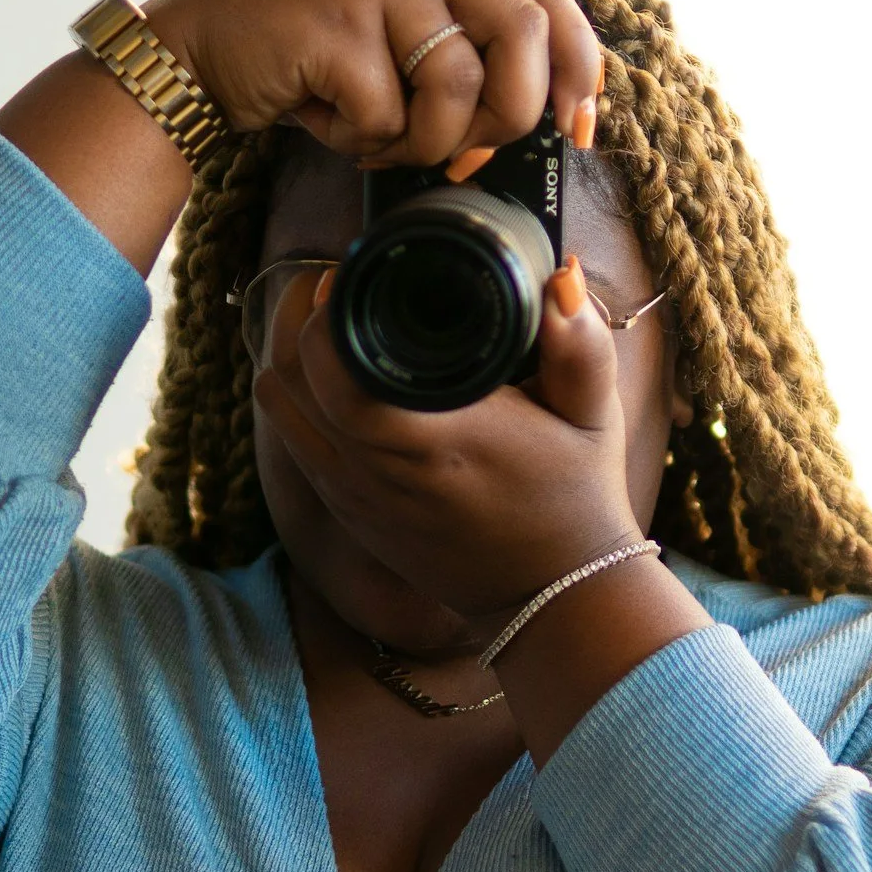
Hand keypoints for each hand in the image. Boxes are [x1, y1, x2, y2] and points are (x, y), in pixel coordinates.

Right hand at [145, 0, 605, 165]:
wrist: (199, 50)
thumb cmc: (308, 60)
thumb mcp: (397, 39)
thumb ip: (467, 54)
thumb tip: (546, 118)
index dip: (577, 68)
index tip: (576, 127)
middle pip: (523, 37)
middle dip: (505, 117)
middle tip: (460, 151)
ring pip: (457, 86)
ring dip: (421, 140)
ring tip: (374, 133)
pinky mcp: (333, 24)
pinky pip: (386, 115)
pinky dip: (360, 142)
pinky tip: (325, 119)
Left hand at [251, 250, 641, 626]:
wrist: (549, 595)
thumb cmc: (574, 498)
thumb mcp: (593, 417)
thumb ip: (580, 344)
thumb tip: (560, 277)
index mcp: (430, 438)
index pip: (332, 366)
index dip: (325, 314)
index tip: (350, 276)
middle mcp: (377, 469)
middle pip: (288, 376)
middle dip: (303, 322)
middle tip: (340, 290)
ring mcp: (354, 496)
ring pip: (278, 407)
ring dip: (292, 362)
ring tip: (333, 330)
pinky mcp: (348, 513)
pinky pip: (294, 441)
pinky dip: (298, 402)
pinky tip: (333, 380)